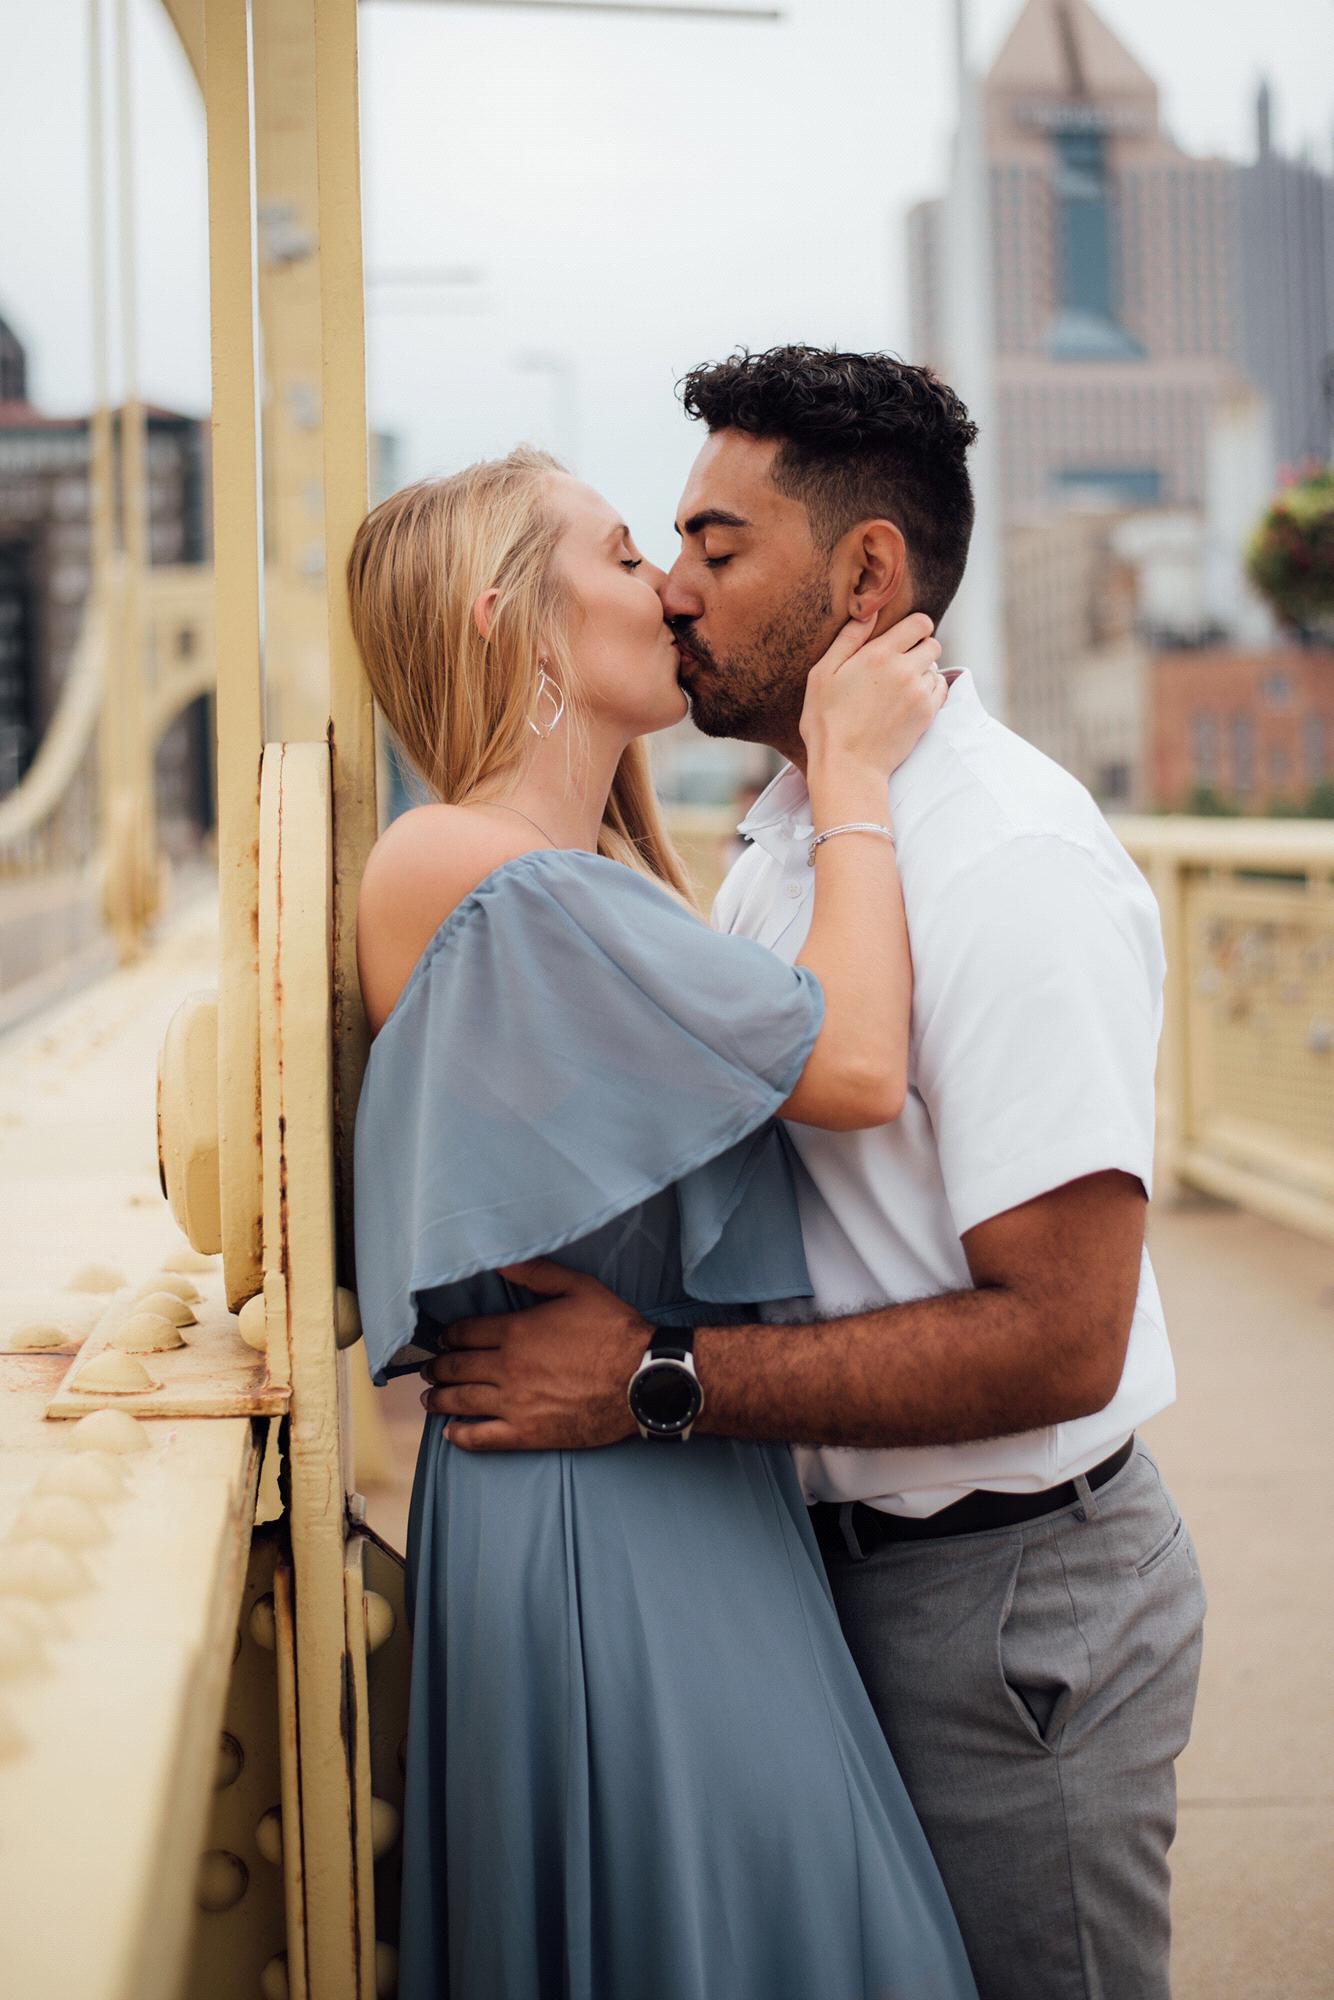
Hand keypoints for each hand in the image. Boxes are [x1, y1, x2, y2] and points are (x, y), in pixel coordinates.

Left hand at [417, 1259, 649, 1451]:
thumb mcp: (578, 1288)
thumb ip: (536, 1272)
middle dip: (438, 1368)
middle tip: (429, 1370)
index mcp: (516, 1331)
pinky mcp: (527, 1433)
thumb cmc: (614, 1331)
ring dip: (440, 1399)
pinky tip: (450, 1433)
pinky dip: (461, 1436)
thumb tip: (500, 1259)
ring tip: (431, 1398)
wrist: (641, 1380)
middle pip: (457, 1367)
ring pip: (462, 1401)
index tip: (443, 1338)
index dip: (448, 1335)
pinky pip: (482, 1438)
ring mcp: (514, 1403)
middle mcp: (507, 1368)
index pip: (465, 1333)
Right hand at [799, 609, 945, 776]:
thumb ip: (848, 640)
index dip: (914, 627)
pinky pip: (941, 690)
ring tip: (900, 687)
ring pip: (936, 669)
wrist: (848, 767)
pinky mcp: (927, 715)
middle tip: (899, 664)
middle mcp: (905, 669)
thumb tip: (867, 613)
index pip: (920, 623)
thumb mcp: (822, 675)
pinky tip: (908, 701)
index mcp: (879, 654)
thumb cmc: (827, 722)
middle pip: (933, 644)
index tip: (903, 637)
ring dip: (924, 672)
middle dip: (919, 649)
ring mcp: (919, 693)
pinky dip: (930, 691)